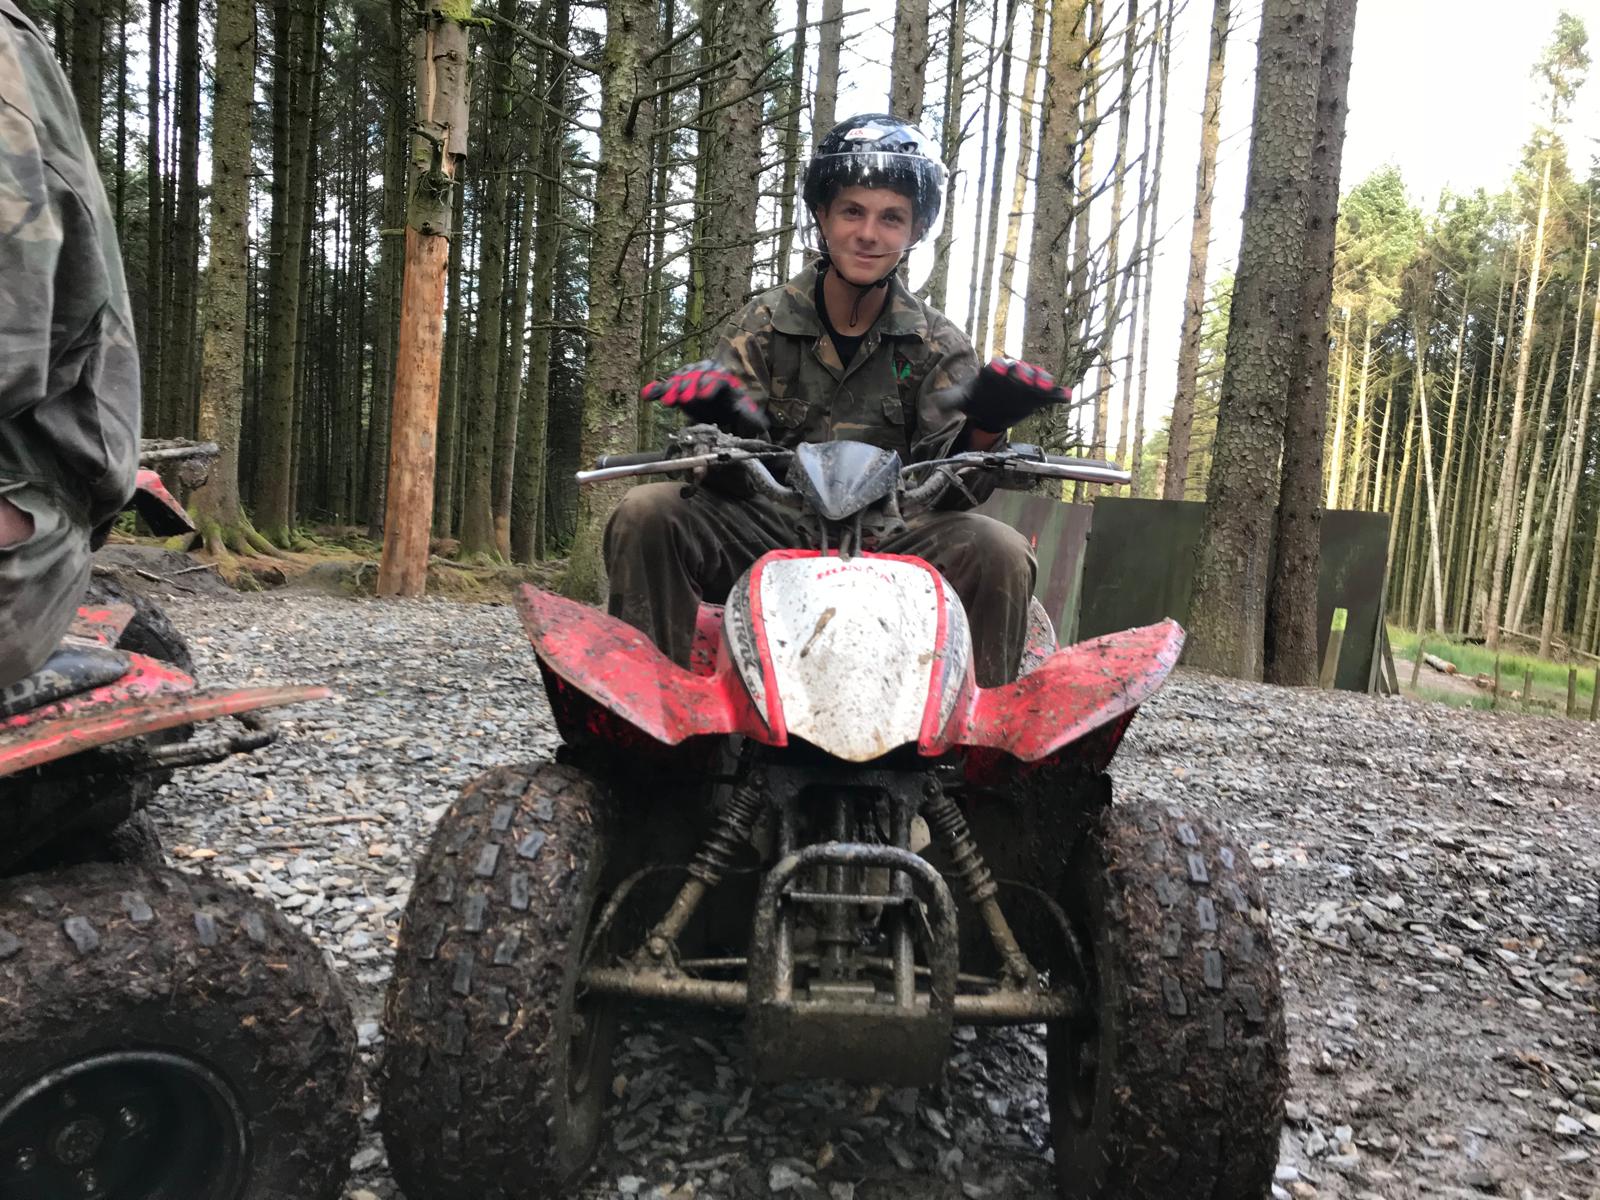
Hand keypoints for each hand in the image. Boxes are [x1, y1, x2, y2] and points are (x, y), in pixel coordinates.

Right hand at [640, 361, 768, 435]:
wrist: (718, 408)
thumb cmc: (733, 408)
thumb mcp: (745, 412)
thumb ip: (751, 417)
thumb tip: (762, 425)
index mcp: (723, 377)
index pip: (716, 377)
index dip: (710, 385)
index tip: (704, 395)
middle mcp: (704, 372)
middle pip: (696, 376)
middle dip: (690, 386)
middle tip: (685, 398)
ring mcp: (688, 378)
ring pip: (679, 379)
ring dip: (673, 389)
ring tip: (668, 402)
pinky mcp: (676, 387)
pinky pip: (664, 387)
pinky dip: (656, 390)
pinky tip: (647, 396)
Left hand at [961, 357, 1070, 433]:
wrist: (991, 409)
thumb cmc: (977, 399)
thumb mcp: (962, 399)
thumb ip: (950, 399)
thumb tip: (935, 402)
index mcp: (993, 372)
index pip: (996, 366)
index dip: (997, 367)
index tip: (996, 369)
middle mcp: (1012, 374)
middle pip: (1019, 369)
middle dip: (1022, 372)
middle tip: (1025, 377)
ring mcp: (1026, 383)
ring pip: (1036, 378)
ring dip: (1042, 380)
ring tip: (1046, 386)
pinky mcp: (1037, 395)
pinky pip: (1050, 393)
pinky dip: (1058, 394)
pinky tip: (1066, 396)